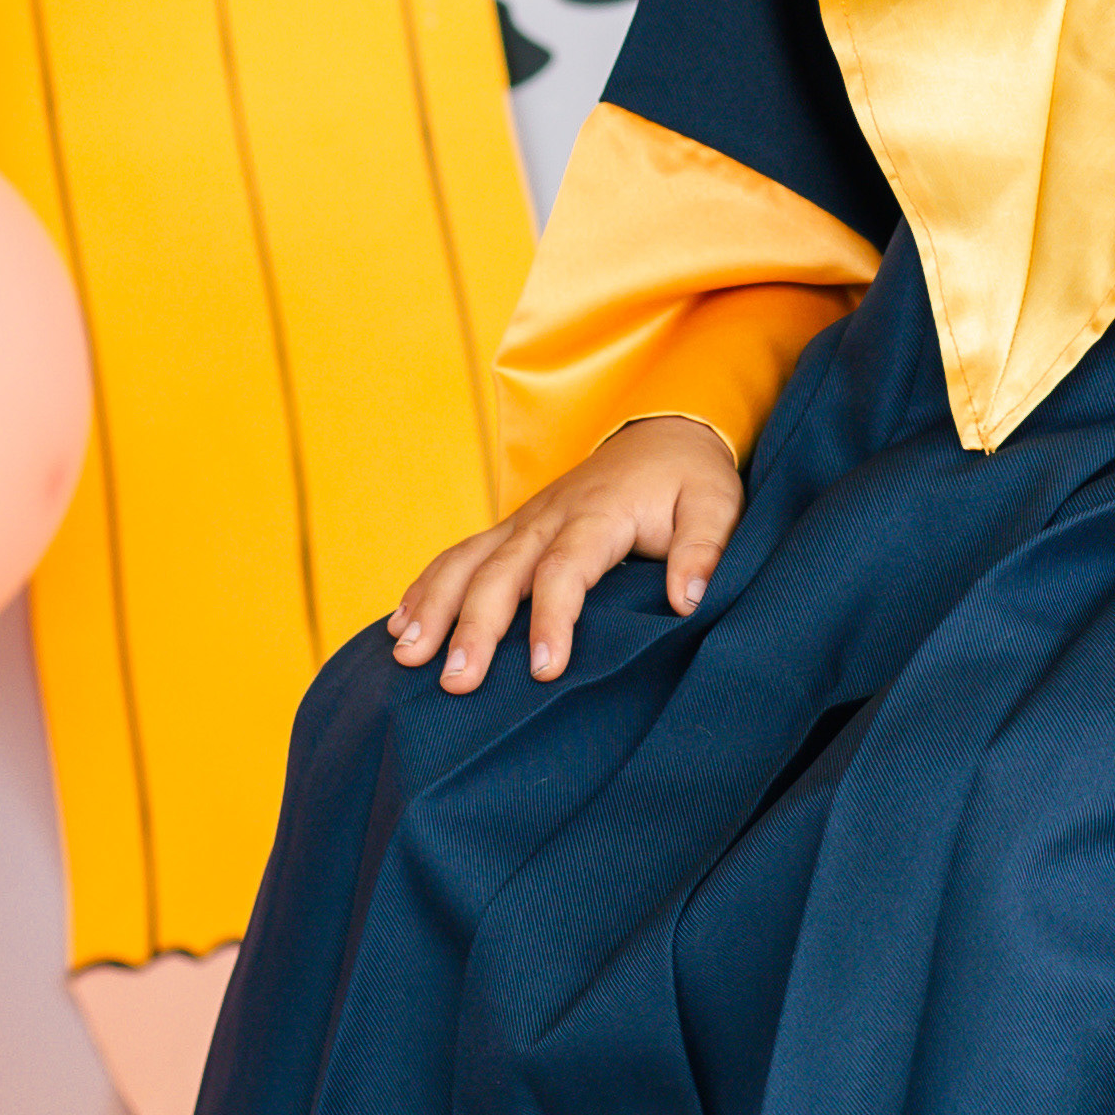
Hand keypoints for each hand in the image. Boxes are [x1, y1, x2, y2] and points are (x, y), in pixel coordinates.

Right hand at [388, 413, 744, 698]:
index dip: (552, 619)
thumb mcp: (715, 505)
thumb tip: (687, 600)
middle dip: (473, 627)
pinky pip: (459, 556)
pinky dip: (425, 589)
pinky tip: (399, 628)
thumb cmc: (688, 479)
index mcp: (598, 514)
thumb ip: (704, 550)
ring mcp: (523, 522)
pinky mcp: (512, 530)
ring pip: (466, 561)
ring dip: (433, 607)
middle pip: (501, 571)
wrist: (661, 432)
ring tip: (405, 657)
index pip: (565, 569)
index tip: (544, 670)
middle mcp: (548, 516)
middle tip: (456, 682)